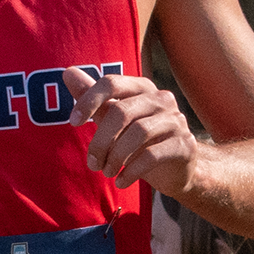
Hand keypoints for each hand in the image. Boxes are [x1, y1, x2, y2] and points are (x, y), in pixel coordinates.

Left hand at [64, 68, 199, 193]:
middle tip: (92, 163)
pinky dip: (131, 170)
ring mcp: (177, 121)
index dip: (89, 100)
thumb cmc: (139, 142)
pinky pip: (152, 155)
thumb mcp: (114, 120)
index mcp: (142, 88)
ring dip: (116, 157)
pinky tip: (120, 181)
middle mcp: (162, 99)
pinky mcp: (185, 145)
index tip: (74, 123)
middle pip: (122, 111)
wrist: (175, 170)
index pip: (112, 83)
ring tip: (106, 172)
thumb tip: (68, 72)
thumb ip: (94, 99)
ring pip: (138, 133)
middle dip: (101, 140)